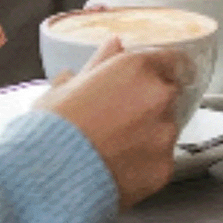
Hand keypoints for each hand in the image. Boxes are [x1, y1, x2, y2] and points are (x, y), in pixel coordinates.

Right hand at [36, 43, 185, 206]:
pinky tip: (118, 168)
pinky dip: (145, 165)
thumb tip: (113, 45)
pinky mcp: (165, 167)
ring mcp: (164, 133)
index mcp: (136, 68)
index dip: (162, 70)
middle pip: (170, 94)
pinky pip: (161, 161)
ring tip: (113, 149)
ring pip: (166, 129)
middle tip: (121, 120)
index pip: (173, 60)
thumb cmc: (52, 131)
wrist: (50, 177)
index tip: (157, 78)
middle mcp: (158, 96)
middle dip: (151, 105)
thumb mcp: (67, 87)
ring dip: (149, 135)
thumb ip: (100, 62)